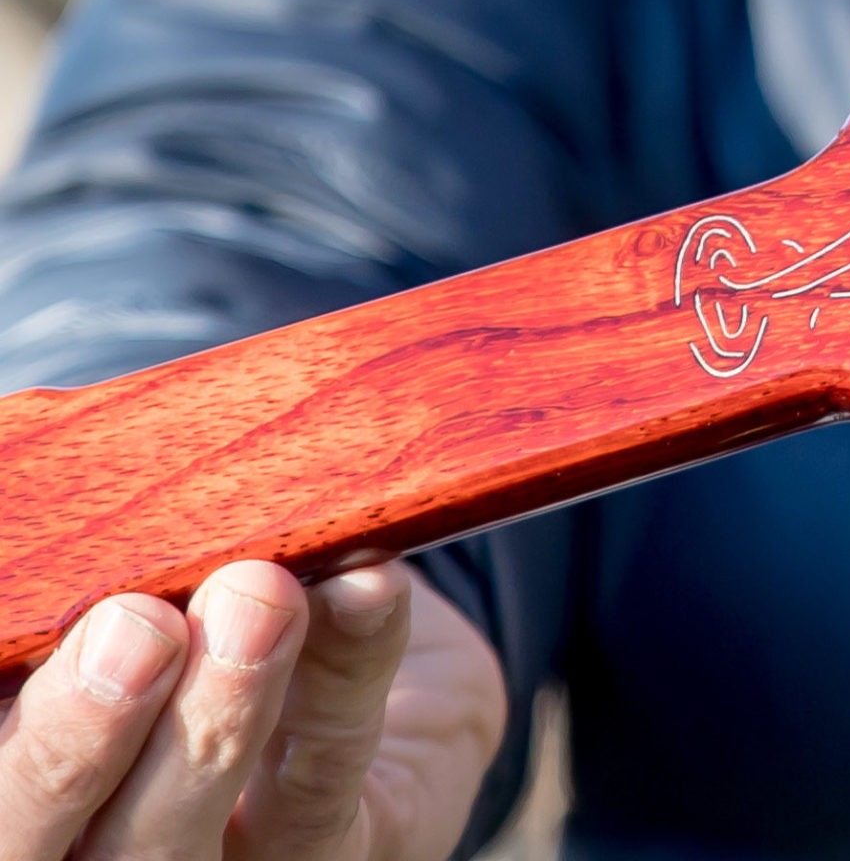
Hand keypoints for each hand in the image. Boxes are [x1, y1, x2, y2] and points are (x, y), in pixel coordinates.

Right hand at [0, 562, 505, 860]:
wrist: (390, 679)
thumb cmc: (215, 611)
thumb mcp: (143, 582)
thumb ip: (94, 562)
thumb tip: (59, 450)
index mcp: (31, 798)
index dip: (3, 722)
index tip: (23, 615)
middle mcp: (94, 860)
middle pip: (42, 850)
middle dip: (75, 743)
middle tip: (134, 626)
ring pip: (173, 842)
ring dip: (216, 713)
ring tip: (259, 594)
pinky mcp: (332, 860)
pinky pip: (324, 784)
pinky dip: (346, 674)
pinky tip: (366, 589)